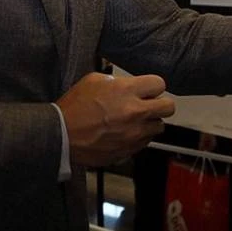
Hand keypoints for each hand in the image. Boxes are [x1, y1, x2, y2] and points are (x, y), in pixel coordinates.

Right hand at [57, 72, 174, 166]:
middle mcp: (135, 112)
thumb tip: (128, 83)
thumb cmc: (75, 106)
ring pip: (159, 127)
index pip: (159, 84)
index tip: (147, 88)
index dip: (153, 85)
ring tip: (134, 119)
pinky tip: (124, 131)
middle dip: (160, 103)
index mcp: (127, 91)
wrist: (62, 134)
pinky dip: (139, 136)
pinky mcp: (130, 150)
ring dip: (149, 122)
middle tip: (148, 104)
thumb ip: (116, 80)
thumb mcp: (94, 80)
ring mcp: (134, 133)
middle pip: (169, 107)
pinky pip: (145, 142)